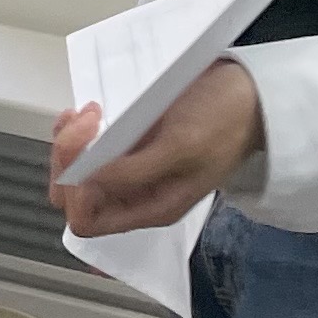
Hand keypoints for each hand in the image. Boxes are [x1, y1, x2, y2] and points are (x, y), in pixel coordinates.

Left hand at [47, 61, 263, 239]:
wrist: (250, 96)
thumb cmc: (223, 122)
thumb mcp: (182, 147)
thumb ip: (134, 172)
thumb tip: (84, 183)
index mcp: (149, 206)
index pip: (87, 221)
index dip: (75, 191)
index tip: (90, 148)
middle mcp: (133, 193)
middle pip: (72, 195)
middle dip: (66, 159)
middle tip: (87, 120)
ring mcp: (128, 169)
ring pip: (72, 170)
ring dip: (68, 142)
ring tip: (87, 113)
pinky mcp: (126, 144)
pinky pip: (83, 147)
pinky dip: (75, 130)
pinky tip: (88, 113)